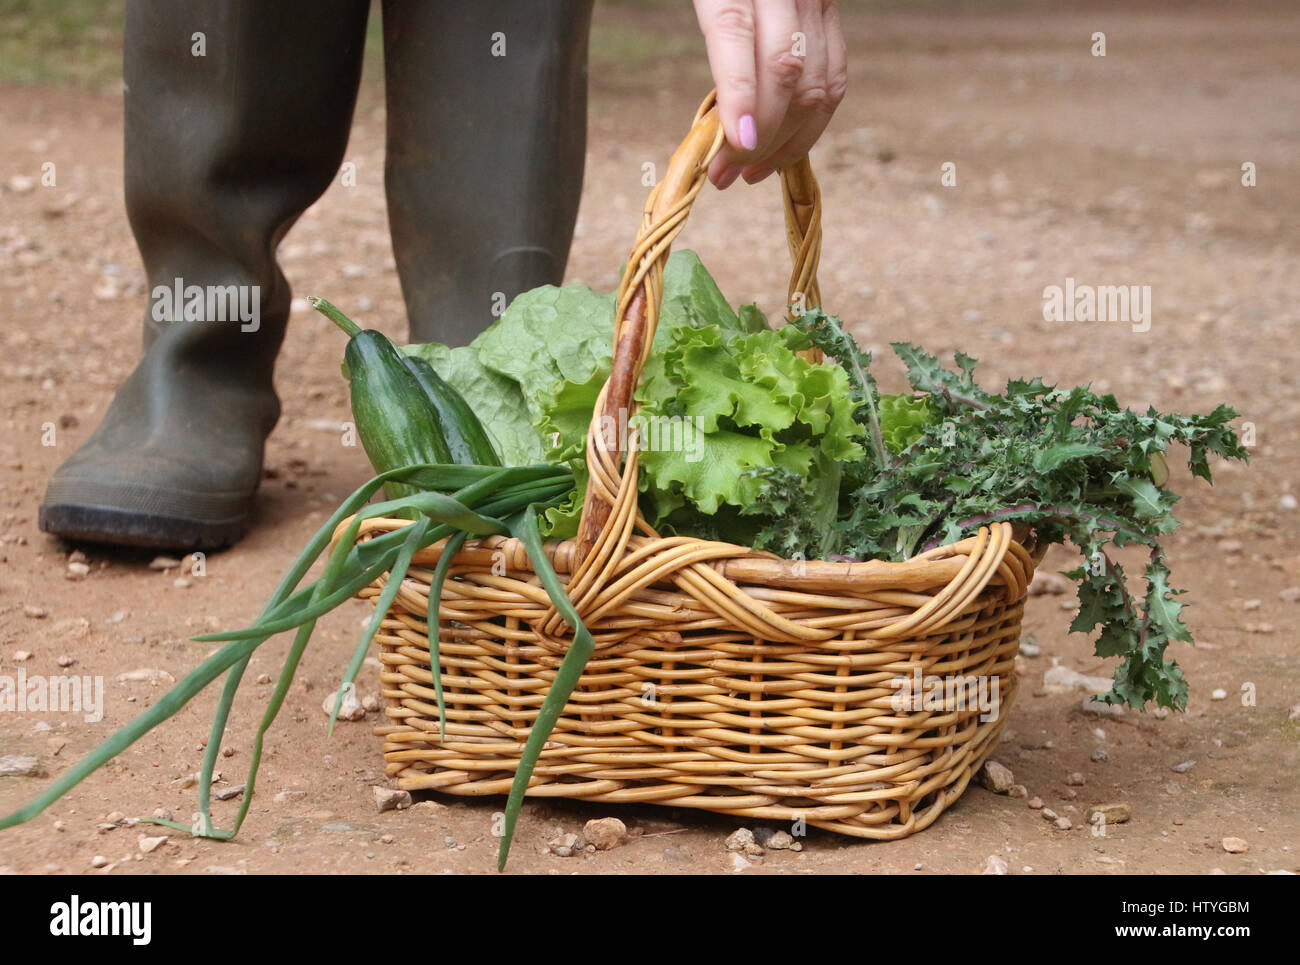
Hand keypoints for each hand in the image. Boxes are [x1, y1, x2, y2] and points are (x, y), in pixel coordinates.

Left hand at [693, 0, 846, 187]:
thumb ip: (714, 50)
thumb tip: (719, 128)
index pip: (737, 37)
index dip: (740, 97)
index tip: (737, 145)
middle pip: (783, 69)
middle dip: (758, 135)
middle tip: (725, 175)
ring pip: (816, 84)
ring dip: (785, 142)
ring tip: (749, 172)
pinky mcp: (832, 10)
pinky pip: (834, 78)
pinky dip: (812, 123)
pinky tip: (784, 148)